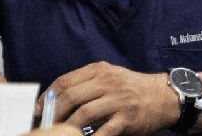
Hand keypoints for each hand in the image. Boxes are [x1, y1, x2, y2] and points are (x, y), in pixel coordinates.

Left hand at [37, 62, 178, 135]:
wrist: (163, 96)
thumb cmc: (131, 87)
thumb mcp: (109, 76)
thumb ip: (87, 83)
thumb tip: (57, 98)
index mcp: (98, 70)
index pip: (65, 81)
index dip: (48, 96)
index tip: (39, 108)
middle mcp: (107, 83)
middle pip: (71, 97)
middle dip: (54, 113)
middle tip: (45, 124)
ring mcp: (117, 100)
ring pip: (84, 113)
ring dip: (68, 126)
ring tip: (60, 133)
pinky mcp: (126, 118)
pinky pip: (103, 130)